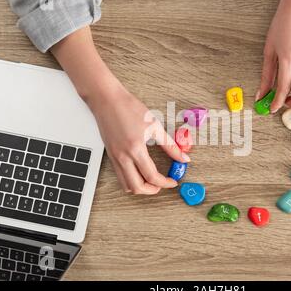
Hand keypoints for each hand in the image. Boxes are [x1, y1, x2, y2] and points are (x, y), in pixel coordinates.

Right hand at [50, 27, 189, 194]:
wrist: (107, 100)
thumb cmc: (129, 108)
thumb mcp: (154, 126)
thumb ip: (170, 145)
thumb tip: (183, 158)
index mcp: (135, 149)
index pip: (151, 176)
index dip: (165, 183)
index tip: (173, 181)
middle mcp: (122, 157)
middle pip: (137, 187)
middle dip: (152, 190)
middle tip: (163, 184)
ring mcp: (114, 157)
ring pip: (125, 185)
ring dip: (140, 187)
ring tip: (152, 180)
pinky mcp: (110, 155)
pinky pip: (120, 176)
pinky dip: (131, 180)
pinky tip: (140, 172)